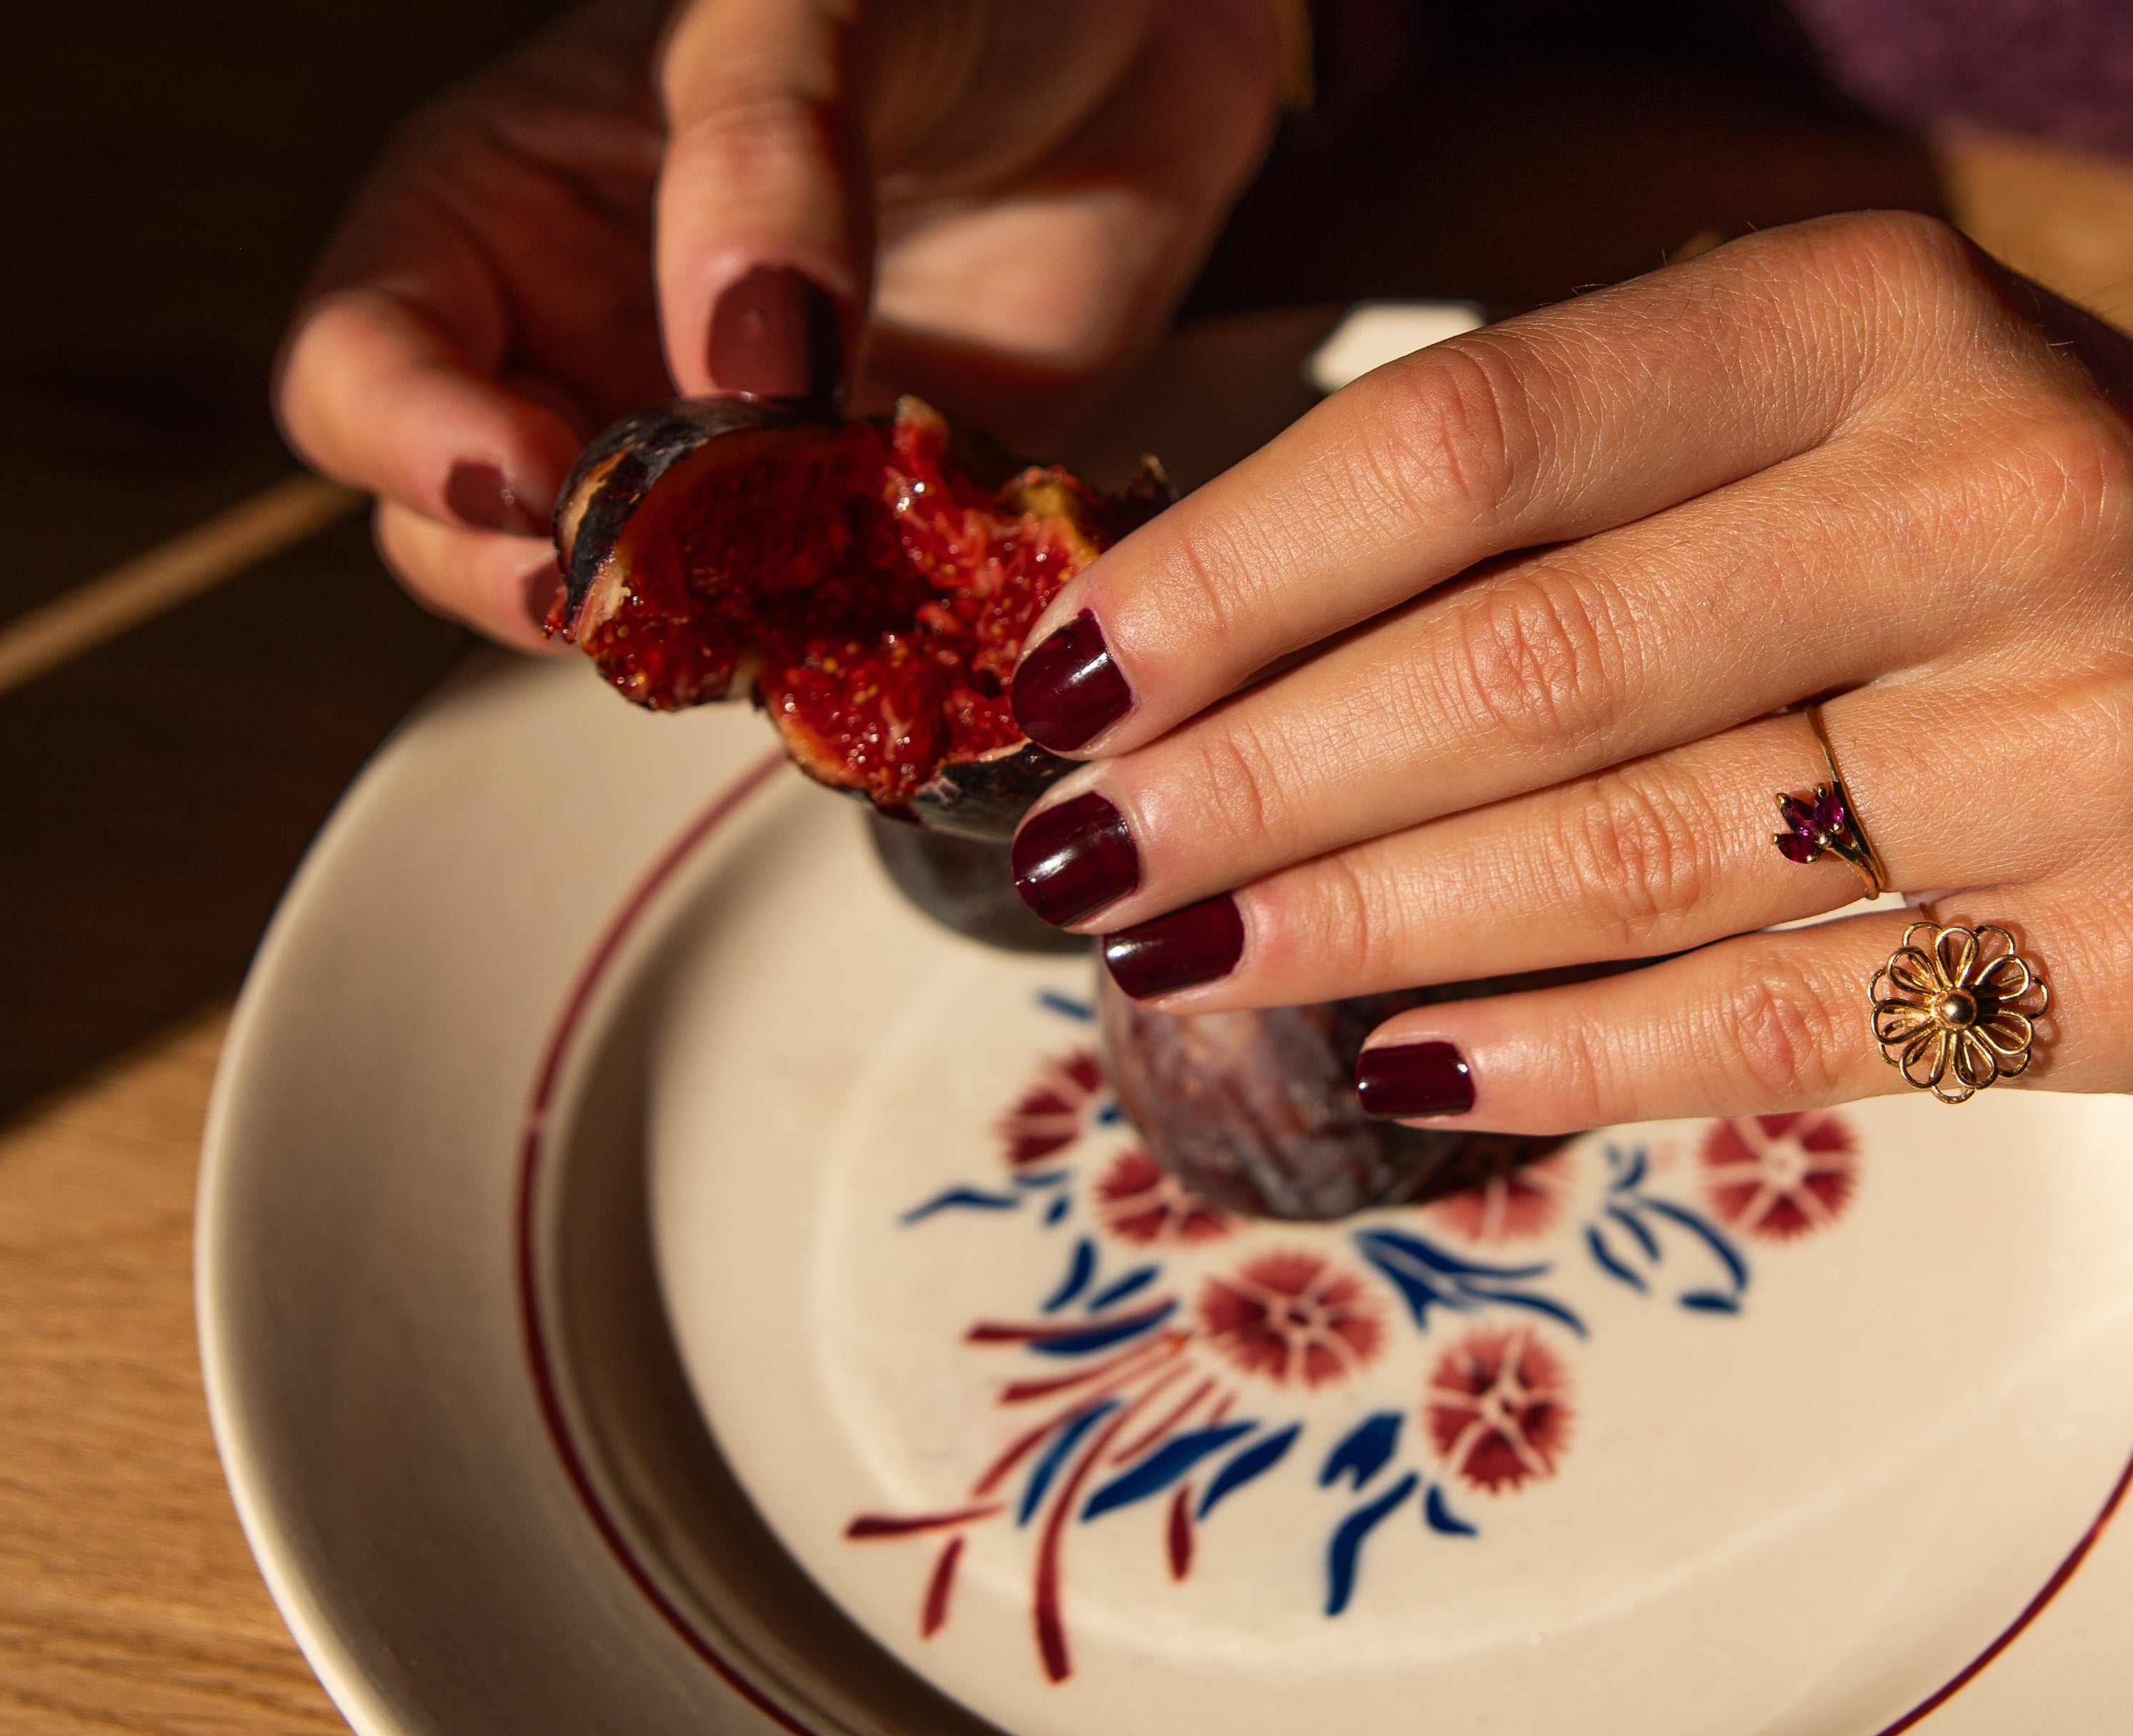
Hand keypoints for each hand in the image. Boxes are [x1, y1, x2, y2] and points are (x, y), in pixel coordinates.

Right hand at [273, 0, 1284, 646]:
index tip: (529, 479)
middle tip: (636, 594)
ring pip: (626, 603)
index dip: (414, 437)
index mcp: (502, 208)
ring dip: (680, 636)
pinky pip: (804, 621)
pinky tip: (877, 632)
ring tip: (766, 620)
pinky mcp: (849, 523)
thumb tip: (735, 352)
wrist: (1136, 50)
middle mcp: (583, 347)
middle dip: (529, 578)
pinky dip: (826, 645)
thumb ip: (759, 161)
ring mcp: (715, 453)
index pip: (364, 358)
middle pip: (460, 527)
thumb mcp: (813, 15)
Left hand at [1003, 212, 2132, 1130]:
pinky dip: (1561, 1058)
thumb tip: (1207, 654)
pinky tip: (1406, 1066)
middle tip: (1085, 858)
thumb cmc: (1999, 533)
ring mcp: (2097, 738)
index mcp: (1873, 325)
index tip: (1059, 676)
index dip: (1233, 569)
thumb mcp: (1808, 419)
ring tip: (1192, 960)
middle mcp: (2000, 507)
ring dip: (1367, 925)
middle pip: (1533, 665)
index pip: (1477, 440)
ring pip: (1637, 862)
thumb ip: (1556, 502)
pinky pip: (1775, 1027)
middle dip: (1260, 777)